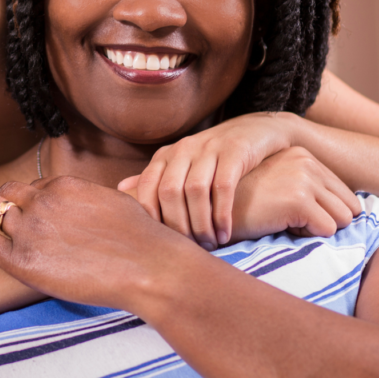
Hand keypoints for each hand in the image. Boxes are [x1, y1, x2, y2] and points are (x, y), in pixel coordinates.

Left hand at [0, 176, 201, 312]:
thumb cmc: (143, 241)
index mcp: (63, 186)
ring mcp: (29, 228)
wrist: (149, 266)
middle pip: (5, 197)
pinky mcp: (22, 258)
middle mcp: (41, 201)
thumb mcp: (116, 204)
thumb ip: (93, 201)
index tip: (17, 207)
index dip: (24, 199)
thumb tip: (96, 204)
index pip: (32, 187)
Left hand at [119, 112, 299, 248]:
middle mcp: (183, 149)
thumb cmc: (216, 156)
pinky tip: (225, 233)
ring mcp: (209, 147)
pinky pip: (223, 187)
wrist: (258, 130)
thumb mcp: (183, 163)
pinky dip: (222, 214)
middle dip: (178, 225)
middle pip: (169, 192)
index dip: (151, 216)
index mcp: (166, 155)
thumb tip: (120, 189)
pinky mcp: (235, 151)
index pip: (147, 188)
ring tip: (210, 244)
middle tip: (191, 247)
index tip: (162, 241)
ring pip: (195, 190)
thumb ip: (156, 177)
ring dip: (201, 223)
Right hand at [229, 146, 360, 240]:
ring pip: (342, 220)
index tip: (290, 210)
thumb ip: (306, 186)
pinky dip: (305, 236)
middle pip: (350, 207)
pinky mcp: (298, 199)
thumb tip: (349, 210)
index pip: (345, 195)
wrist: (210, 210)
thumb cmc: (241, 204)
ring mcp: (303, 178)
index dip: (322, 212)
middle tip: (287, 218)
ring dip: (315, 228)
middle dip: (324, 221)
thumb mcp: (278, 184)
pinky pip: (327, 230)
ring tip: (281, 220)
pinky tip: (277, 225)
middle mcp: (305, 161)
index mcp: (302, 155)